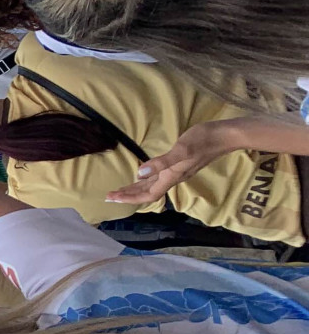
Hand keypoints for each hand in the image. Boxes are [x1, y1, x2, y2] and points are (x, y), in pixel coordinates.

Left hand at [105, 122, 226, 205]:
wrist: (225, 135)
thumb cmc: (203, 140)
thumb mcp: (181, 150)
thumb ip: (161, 163)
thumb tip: (139, 173)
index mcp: (172, 176)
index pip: (147, 194)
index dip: (129, 197)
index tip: (112, 198)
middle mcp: (174, 177)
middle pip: (148, 192)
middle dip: (129, 195)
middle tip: (109, 196)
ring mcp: (178, 171)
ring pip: (153, 185)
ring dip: (136, 188)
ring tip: (121, 190)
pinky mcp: (181, 164)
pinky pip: (159, 177)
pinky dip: (147, 179)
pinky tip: (143, 176)